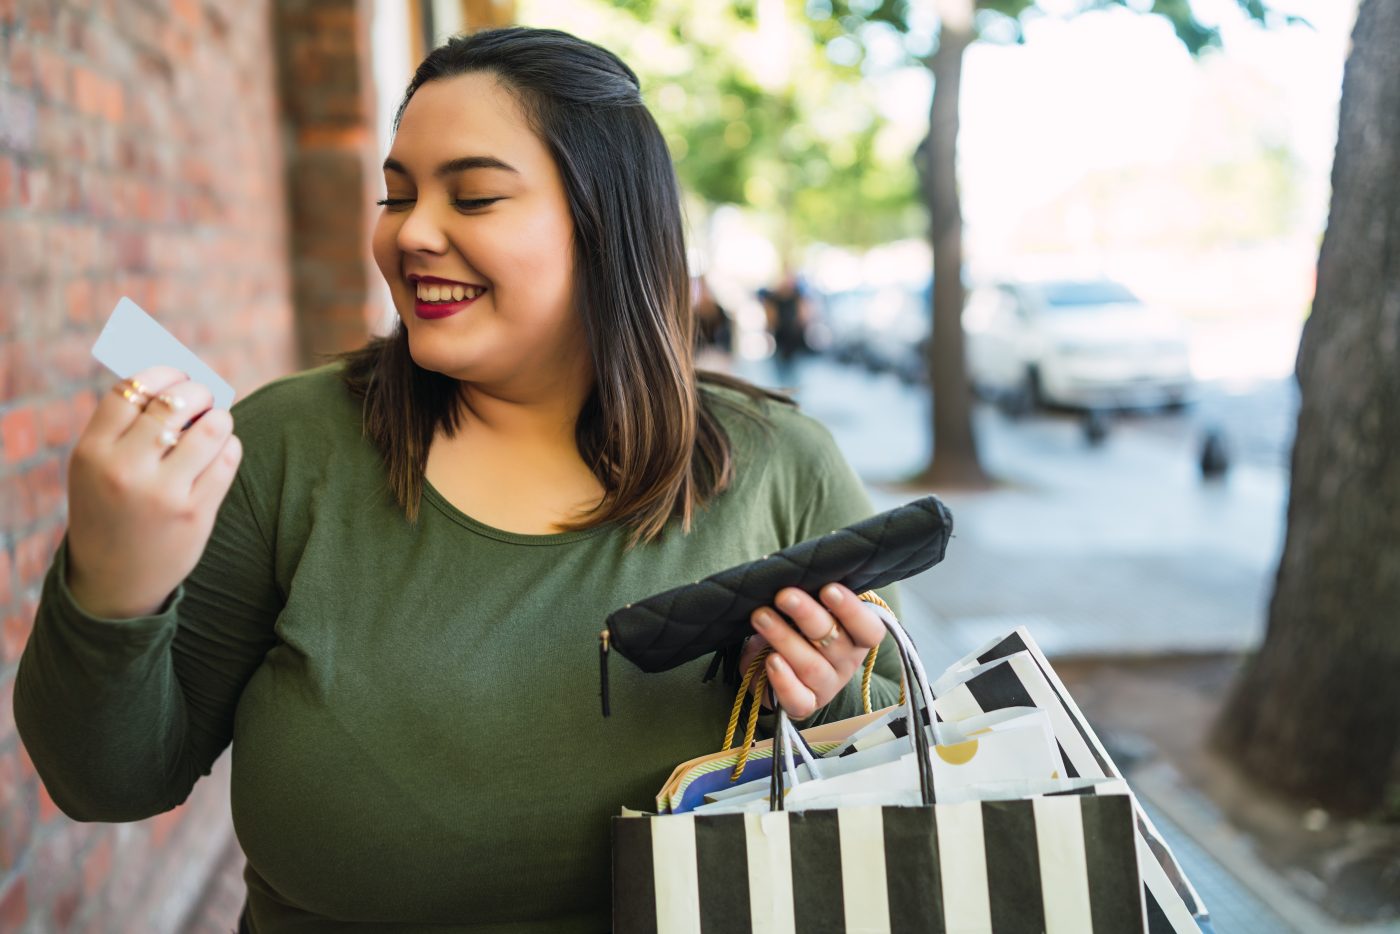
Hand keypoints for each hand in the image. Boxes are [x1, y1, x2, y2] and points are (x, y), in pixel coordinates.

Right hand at [65, 366, 242, 618]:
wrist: (114, 580)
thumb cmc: (111, 509)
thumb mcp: (98, 470)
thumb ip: (127, 430)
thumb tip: (182, 384)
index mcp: (92, 453)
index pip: (130, 390)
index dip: (159, 374)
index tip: (175, 374)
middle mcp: (125, 470)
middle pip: (174, 404)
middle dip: (197, 392)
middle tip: (204, 395)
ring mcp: (162, 493)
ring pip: (210, 428)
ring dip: (219, 418)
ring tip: (217, 421)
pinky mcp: (195, 513)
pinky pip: (227, 460)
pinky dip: (230, 446)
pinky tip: (222, 449)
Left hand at [740, 583, 884, 718]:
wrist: (779, 667)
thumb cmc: (799, 627)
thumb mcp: (809, 609)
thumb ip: (809, 595)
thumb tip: (787, 570)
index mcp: (856, 636)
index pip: (868, 629)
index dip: (851, 610)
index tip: (828, 589)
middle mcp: (846, 662)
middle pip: (833, 641)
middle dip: (807, 614)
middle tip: (784, 595)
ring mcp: (826, 685)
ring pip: (810, 665)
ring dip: (784, 638)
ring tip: (760, 617)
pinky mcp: (805, 704)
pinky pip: (798, 698)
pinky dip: (783, 680)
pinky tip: (771, 661)